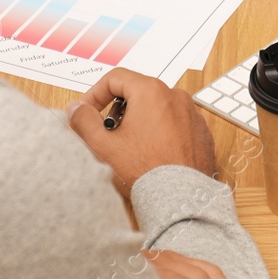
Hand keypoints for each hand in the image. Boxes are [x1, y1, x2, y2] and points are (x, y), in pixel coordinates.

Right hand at [66, 68, 215, 195]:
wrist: (180, 201)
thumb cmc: (146, 172)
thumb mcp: (103, 146)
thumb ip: (83, 121)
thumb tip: (76, 108)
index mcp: (151, 92)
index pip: (116, 78)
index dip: (95, 94)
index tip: (88, 112)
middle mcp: (175, 97)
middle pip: (137, 92)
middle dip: (118, 110)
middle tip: (109, 134)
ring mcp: (192, 114)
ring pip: (157, 108)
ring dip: (140, 122)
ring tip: (131, 148)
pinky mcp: (201, 133)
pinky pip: (176, 124)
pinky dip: (162, 133)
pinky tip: (153, 155)